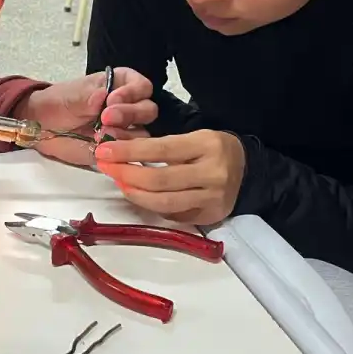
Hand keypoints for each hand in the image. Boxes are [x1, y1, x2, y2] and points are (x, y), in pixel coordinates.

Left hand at [17, 67, 157, 165]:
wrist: (42, 127)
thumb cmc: (58, 104)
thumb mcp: (71, 96)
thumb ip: (88, 96)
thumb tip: (103, 95)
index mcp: (120, 85)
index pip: (142, 87)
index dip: (132, 93)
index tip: (111, 99)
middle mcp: (127, 106)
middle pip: (148, 110)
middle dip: (129, 113)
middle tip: (106, 118)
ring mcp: (124, 129)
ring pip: (142, 133)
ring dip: (124, 135)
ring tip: (100, 135)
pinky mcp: (117, 149)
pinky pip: (130, 153)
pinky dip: (119, 152)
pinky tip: (102, 149)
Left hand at [94, 130, 246, 225]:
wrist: (246, 169)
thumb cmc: (212, 149)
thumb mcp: (192, 137)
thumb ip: (158, 145)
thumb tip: (118, 149)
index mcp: (207, 145)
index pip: (161, 149)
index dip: (129, 152)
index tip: (105, 151)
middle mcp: (212, 173)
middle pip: (160, 180)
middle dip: (126, 174)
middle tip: (106, 168)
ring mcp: (213, 198)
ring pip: (164, 203)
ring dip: (135, 194)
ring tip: (119, 183)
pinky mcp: (210, 216)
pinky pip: (173, 215)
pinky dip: (151, 206)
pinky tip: (139, 196)